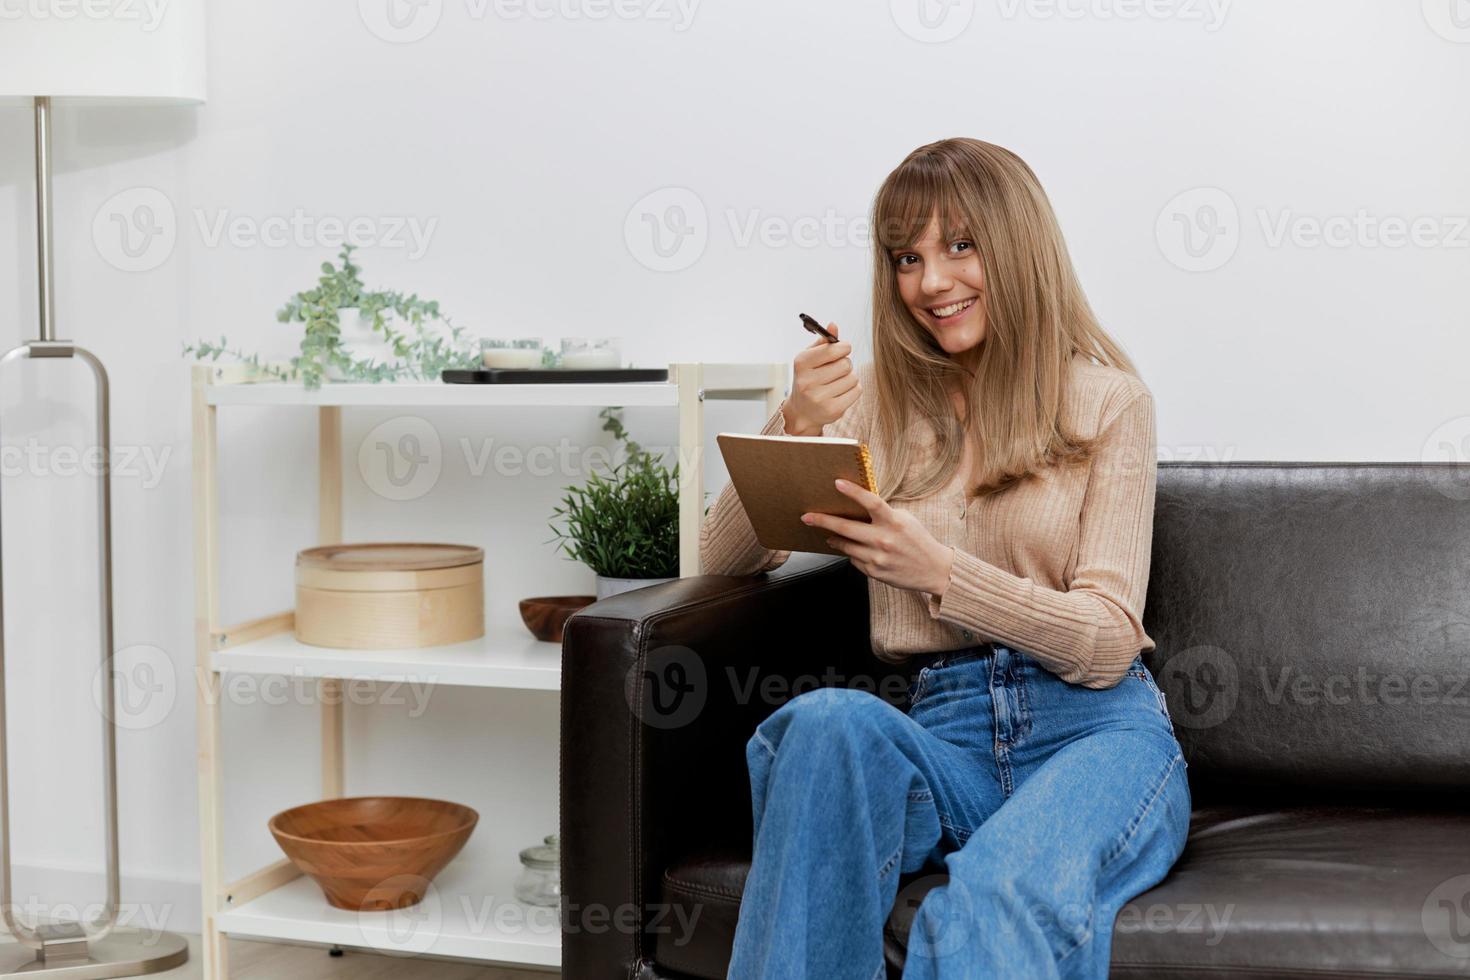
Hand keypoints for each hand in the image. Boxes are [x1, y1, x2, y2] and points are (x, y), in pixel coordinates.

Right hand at [784, 323, 859, 436]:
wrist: (802, 411)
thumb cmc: (808, 379)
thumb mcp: (810, 359)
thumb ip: (823, 342)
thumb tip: (833, 325)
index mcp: (801, 363)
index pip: (834, 349)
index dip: (843, 348)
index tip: (842, 350)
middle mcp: (807, 381)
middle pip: (846, 364)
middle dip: (845, 364)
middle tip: (836, 370)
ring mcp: (819, 398)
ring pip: (853, 378)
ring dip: (849, 378)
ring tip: (837, 382)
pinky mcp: (832, 410)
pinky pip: (857, 391)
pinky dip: (853, 389)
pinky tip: (841, 392)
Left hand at [802, 479, 954, 596]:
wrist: (934, 570)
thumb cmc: (918, 541)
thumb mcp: (904, 520)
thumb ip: (883, 514)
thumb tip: (857, 507)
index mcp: (894, 522)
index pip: (871, 502)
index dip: (853, 492)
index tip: (837, 483)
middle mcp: (884, 540)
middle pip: (846, 528)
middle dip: (823, 521)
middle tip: (807, 517)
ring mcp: (877, 557)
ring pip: (845, 546)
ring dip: (834, 539)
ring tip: (827, 535)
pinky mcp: (874, 571)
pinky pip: (854, 559)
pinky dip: (851, 553)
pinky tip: (854, 550)